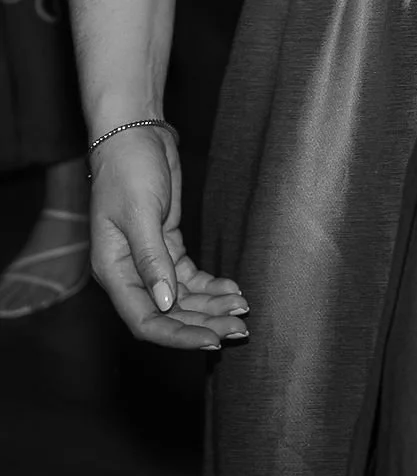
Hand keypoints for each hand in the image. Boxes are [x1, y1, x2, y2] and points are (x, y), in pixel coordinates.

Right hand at [88, 127, 247, 351]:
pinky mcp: (167, 246)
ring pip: (182, 298)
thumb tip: (166, 303)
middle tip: (239, 328)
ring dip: (211, 307)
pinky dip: (210, 286)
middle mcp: (130, 273)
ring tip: (242, 308)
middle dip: (203, 323)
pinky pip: (189, 278)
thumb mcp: (139, 213)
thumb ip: (152, 260)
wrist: (135, 134)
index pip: (145, 320)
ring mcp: (149, 261)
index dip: (177, 335)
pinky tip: (232, 288)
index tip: (210, 340)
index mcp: (114, 271)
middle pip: (168, 314)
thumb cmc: (128, 170)